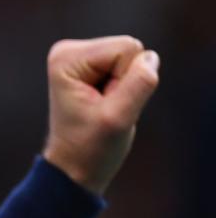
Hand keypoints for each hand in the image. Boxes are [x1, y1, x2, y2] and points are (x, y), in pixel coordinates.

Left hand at [42, 36, 159, 194]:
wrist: (74, 168)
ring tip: (104, 108)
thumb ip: (139, 84)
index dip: (126, 80)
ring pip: (133, 58)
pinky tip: (105, 104)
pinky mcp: (92, 66)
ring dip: (126, 87)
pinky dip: (124, 88)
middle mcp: (69, 51)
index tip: (105, 105)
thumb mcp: (118, 118)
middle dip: (126, 82)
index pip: (127, 49)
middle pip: (130, 50)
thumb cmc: (90, 148)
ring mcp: (80, 58)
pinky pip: (131, 67)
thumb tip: (151, 57)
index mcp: (67, 58)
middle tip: (106, 108)